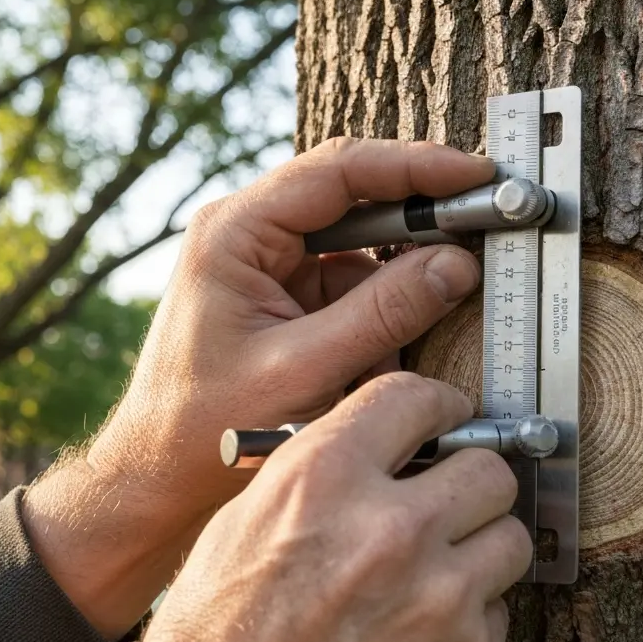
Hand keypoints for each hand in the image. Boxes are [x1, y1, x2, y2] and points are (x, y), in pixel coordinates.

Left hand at [25, 139, 494, 637]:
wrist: (156, 474)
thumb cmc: (206, 427)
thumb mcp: (305, 370)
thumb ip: (383, 314)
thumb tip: (455, 266)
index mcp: (235, 231)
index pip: (339, 169)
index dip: (416, 167)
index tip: (476, 175)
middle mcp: (247, 232)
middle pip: (353, 194)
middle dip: (420, 209)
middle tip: (486, 216)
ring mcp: (265, 262)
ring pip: (357, 240)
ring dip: (401, 265)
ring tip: (445, 281)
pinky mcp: (282, 294)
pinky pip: (348, 280)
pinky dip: (380, 304)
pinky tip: (397, 332)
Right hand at [112, 373, 532, 641]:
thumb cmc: (219, 625)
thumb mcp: (250, 515)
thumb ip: (326, 466)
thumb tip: (388, 443)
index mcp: (326, 479)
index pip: (416, 399)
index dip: (436, 405)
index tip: (446, 417)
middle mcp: (389, 531)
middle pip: (488, 469)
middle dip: (467, 480)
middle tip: (446, 497)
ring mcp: (436, 600)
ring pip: (509, 539)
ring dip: (476, 547)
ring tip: (433, 566)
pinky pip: (497, 613)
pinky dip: (468, 616)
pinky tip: (419, 624)